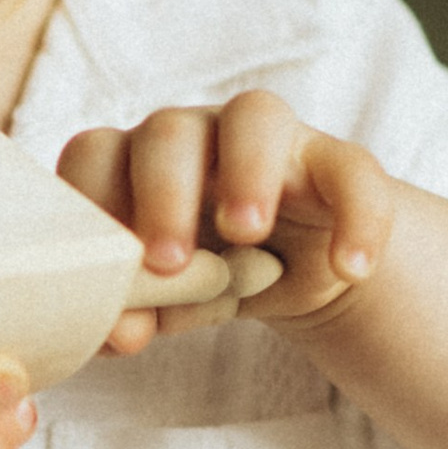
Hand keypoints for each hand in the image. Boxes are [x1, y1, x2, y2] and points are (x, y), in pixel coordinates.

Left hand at [58, 93, 395, 355]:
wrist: (288, 274)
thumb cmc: (200, 275)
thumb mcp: (168, 301)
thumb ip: (138, 312)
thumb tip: (119, 332)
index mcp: (132, 165)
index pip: (95, 156)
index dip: (91, 204)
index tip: (98, 267)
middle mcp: (193, 138)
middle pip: (168, 132)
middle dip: (162, 195)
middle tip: (166, 262)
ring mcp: (266, 140)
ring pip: (256, 116)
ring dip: (247, 172)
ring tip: (246, 235)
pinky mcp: (334, 162)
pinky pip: (353, 171)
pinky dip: (357, 219)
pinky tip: (351, 270)